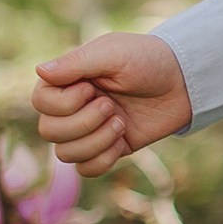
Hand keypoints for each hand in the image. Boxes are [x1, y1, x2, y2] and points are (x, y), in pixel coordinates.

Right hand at [32, 33, 191, 175]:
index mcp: (68, 80)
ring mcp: (89, 129)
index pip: (40, 102)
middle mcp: (72, 106)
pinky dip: (102, 159)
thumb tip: (39, 70)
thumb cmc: (147, 60)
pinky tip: (122, 141)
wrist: (183, 83)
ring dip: (95, 141)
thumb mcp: (113, 54)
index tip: (92, 88)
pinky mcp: (107, 148)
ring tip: (120, 123)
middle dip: (82, 123)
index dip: (64, 103)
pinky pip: (86, 169)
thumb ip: (76, 63)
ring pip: (65, 154)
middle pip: (48, 131)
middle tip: (110, 106)